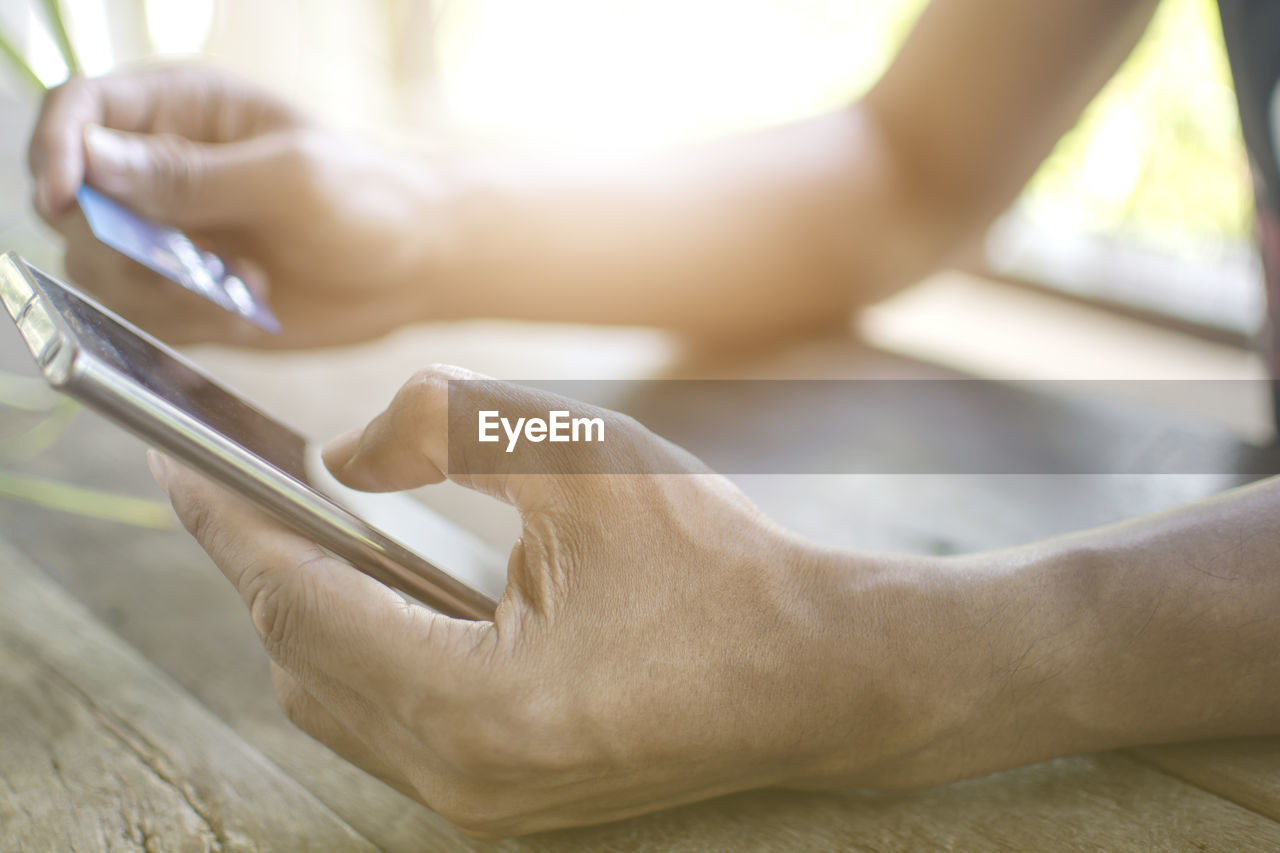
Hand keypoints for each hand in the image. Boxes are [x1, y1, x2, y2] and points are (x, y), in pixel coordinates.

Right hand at [29, 65, 450, 347]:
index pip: (80, 109)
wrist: (414, 267)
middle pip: (75, 201)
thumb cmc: (368, 200)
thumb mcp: (288, 178)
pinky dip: (186, 322)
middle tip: (199, 263)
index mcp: (183, 109)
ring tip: (245, 285)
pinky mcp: (184, 292)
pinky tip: (247, 311)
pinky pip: (143, 315)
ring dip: (163, 290)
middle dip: (125, 242)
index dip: (56, 149)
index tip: (65, 197)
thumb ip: (193, 174)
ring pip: (101, 266)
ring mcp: (170, 234)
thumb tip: (92, 162)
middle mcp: (161, 169)